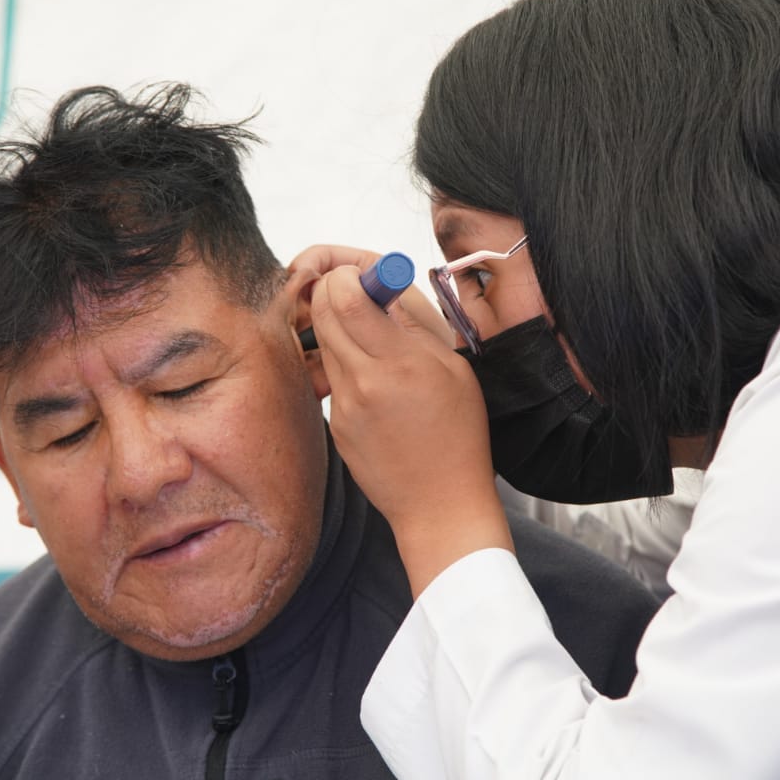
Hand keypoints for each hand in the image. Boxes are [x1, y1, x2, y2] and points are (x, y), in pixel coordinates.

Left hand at [310, 264, 512, 595]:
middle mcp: (364, 382)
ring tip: (373, 342)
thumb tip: (387, 288)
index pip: (347, 297)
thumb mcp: (453, 369)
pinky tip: (375, 384)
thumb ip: (416, 325)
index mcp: (399, 363)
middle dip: (333, 293)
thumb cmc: (457, 439)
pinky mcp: (335, 423)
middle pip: (322, 314)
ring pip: (324, 344)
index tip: (359, 274)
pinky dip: (346, 366)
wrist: (439, 505)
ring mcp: (344, 405)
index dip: (346, 275)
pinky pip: (332, 379)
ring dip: (339, 329)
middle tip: (356, 293)